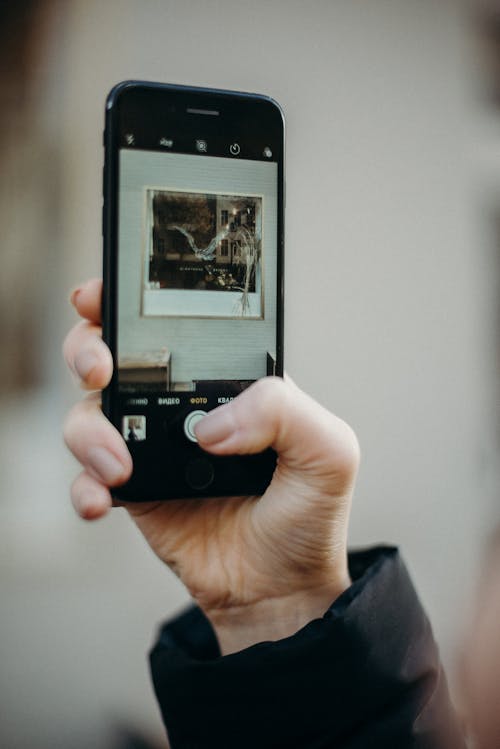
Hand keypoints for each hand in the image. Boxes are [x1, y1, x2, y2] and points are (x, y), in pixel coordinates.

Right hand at [63, 279, 359, 653]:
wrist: (281, 589)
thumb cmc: (308, 515)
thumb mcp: (329, 452)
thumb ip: (284, 411)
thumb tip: (208, 424)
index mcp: (228, 380)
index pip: (175, 325)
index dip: (131, 302)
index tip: (102, 297)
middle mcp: (184, 404)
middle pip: (114, 355)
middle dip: (90, 349)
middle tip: (102, 370)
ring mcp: (154, 446)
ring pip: (90, 412)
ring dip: (89, 431)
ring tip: (121, 466)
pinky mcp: (134, 488)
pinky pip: (86, 476)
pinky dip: (83, 486)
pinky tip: (103, 501)